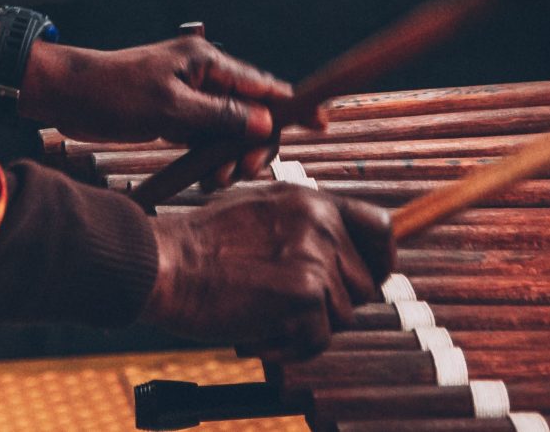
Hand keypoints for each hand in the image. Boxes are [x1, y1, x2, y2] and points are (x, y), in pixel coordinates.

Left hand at [20, 36, 296, 186]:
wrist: (67, 95)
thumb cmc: (114, 92)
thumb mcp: (169, 108)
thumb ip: (219, 116)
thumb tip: (265, 123)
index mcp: (207, 63)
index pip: (263, 85)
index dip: (293, 104)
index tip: (321, 121)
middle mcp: (205, 77)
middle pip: (252, 112)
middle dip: (254, 144)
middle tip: (241, 171)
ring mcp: (191, 97)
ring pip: (231, 130)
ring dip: (231, 157)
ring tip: (218, 180)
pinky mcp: (176, 117)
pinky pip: (208, 138)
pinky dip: (212, 158)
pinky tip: (208, 178)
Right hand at [141, 184, 394, 358]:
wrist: (167, 262)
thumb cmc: (202, 244)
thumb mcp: (261, 212)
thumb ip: (304, 228)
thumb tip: (341, 262)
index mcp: (313, 201)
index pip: (381, 227)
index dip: (382, 260)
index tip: (372, 280)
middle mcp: (321, 223)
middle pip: (365, 285)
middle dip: (334, 306)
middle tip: (291, 310)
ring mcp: (315, 257)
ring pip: (343, 316)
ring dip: (308, 329)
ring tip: (265, 318)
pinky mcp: (304, 294)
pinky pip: (319, 339)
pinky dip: (292, 348)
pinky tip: (260, 335)